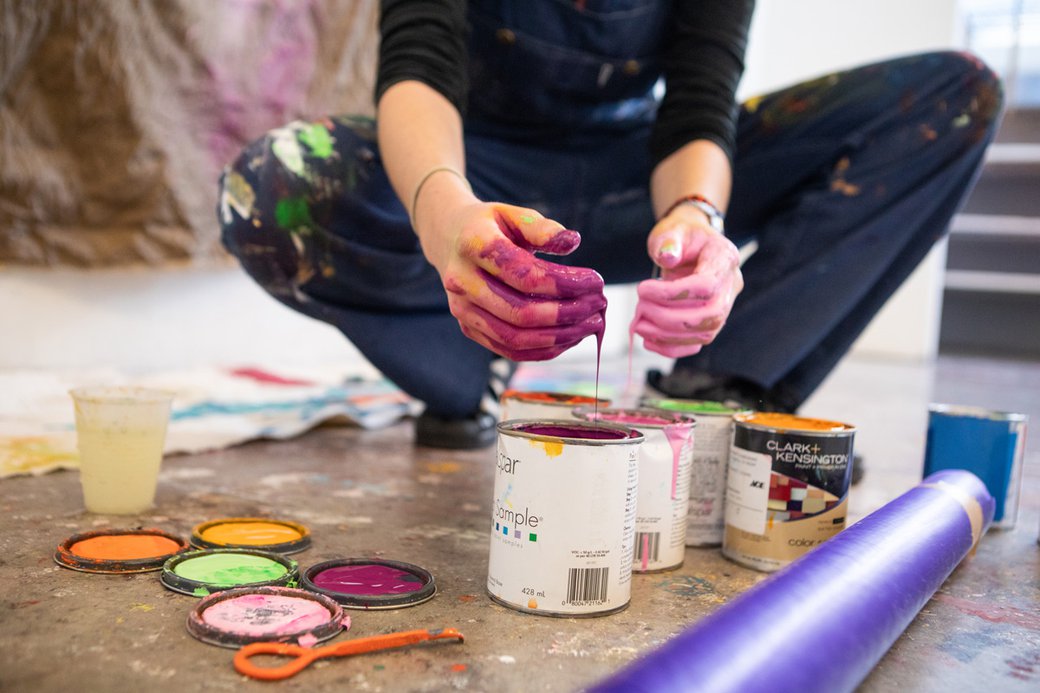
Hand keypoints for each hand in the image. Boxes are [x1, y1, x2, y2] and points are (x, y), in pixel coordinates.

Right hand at [424, 203, 606, 360]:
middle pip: (520, 312)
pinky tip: (570, 337)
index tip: (596, 280)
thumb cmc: (491, 226)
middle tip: (599, 305)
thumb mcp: (514, 214)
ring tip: (591, 324)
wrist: (448, 238)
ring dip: (559, 336)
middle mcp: (462, 281)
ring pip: (514, 337)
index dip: (564, 282)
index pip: (524, 275)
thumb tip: (573, 242)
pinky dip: (543, 350)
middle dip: (567, 313)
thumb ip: (542, 228)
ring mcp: (461, 309)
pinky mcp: (468, 328)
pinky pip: (508, 350)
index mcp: (473, 246)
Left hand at [631, 204, 742, 357]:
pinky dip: (671, 347)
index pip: (706, 285)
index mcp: (725, 258)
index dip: (673, 293)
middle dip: (669, 318)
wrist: (690, 245)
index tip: (642, 289)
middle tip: (639, 309)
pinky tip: (648, 340)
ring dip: (667, 335)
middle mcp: (731, 286)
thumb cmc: (681, 236)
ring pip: (704, 334)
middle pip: (710, 315)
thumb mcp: (673, 229)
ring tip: (638, 325)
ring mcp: (724, 307)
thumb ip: (669, 240)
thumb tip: (667, 257)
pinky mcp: (710, 322)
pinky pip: (697, 344)